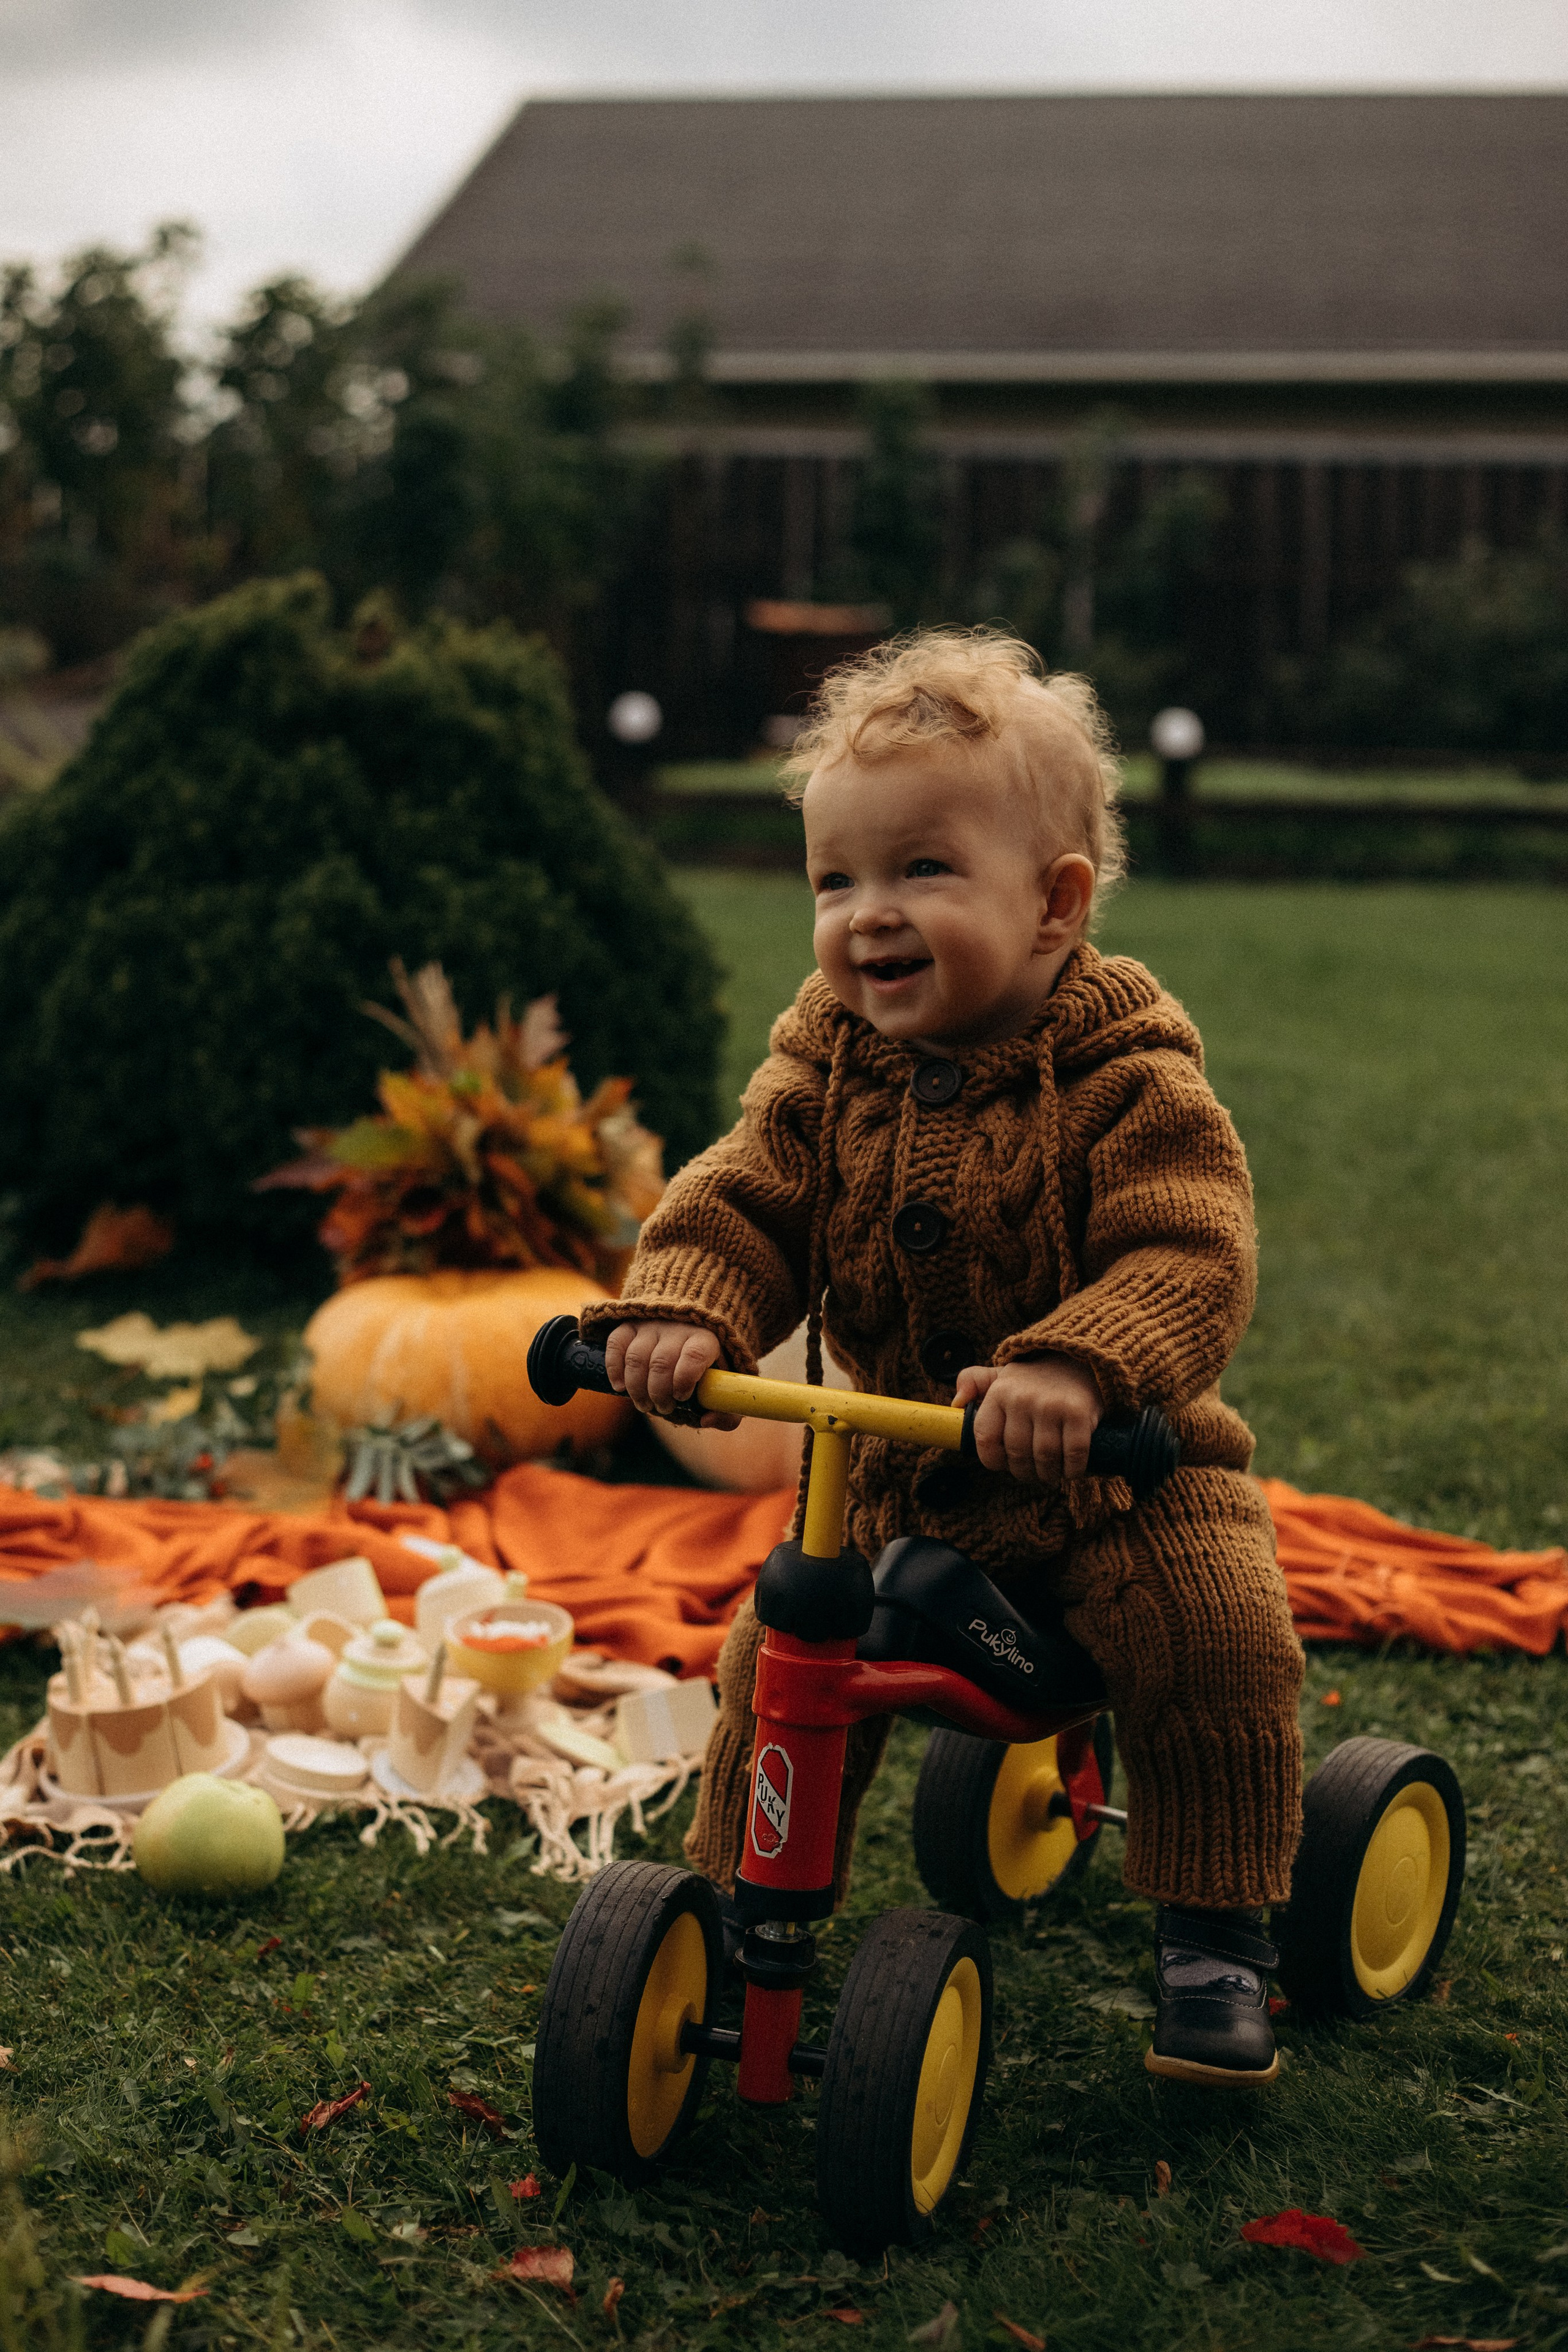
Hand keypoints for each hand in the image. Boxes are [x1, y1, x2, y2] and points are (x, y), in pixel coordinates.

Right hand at [604, 1321, 739, 1429]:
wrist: (690, 1331)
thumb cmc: (707, 1369)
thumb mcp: (724, 1390)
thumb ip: (727, 1412)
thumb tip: (706, 1420)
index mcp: (706, 1339)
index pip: (694, 1355)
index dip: (684, 1379)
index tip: (682, 1397)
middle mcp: (678, 1327)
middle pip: (662, 1361)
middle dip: (658, 1393)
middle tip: (662, 1409)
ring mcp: (652, 1324)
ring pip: (637, 1357)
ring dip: (637, 1388)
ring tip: (644, 1405)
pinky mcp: (630, 1325)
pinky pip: (617, 1343)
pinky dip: (615, 1368)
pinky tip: (621, 1387)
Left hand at [954, 1353, 1102, 1486]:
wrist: (1078, 1363)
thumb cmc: (1034, 1380)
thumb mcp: (1001, 1376)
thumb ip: (973, 1382)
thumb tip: (956, 1402)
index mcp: (999, 1392)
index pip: (985, 1439)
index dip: (993, 1460)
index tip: (1004, 1464)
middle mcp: (1022, 1398)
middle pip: (1017, 1454)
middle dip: (1024, 1472)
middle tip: (1032, 1473)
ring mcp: (1051, 1406)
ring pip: (1044, 1459)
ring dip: (1048, 1474)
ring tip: (1050, 1473)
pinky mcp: (1078, 1413)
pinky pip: (1073, 1455)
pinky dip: (1072, 1470)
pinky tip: (1071, 1470)